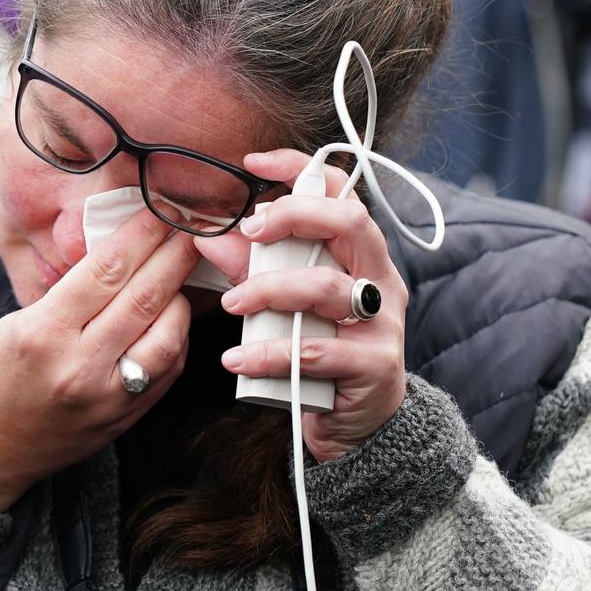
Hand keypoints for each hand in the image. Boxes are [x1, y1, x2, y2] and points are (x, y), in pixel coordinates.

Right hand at [0, 208, 197, 510]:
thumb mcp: (17, 324)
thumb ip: (71, 295)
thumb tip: (122, 257)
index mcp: (43, 332)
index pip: (106, 270)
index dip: (140, 234)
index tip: (160, 211)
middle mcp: (79, 365)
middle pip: (144, 297)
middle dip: (173, 256)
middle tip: (192, 230)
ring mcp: (105, 398)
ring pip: (166, 337)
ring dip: (181, 298)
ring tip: (182, 276)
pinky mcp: (121, 420)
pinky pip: (165, 372)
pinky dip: (176, 339)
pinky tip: (172, 319)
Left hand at [193, 148, 410, 462]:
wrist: (359, 426)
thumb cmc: (320, 352)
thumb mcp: (284, 305)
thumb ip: (253, 270)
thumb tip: (209, 236)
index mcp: (361, 254)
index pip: (342, 192)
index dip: (300, 168)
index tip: (252, 163)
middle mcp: (379, 279)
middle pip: (350, 223)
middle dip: (294, 216)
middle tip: (249, 230)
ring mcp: (382, 323)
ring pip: (328, 287)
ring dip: (270, 290)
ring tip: (232, 304)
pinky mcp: (375, 366)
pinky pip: (318, 351)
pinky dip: (271, 353)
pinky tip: (238, 359)